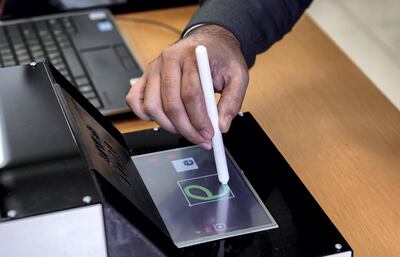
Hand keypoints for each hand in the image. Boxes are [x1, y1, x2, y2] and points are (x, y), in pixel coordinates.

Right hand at [126, 25, 248, 148]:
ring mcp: (153, 69)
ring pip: (152, 107)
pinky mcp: (144, 78)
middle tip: (201, 139)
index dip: (200, 119)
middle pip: (171, 104)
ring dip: (170, 126)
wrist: (208, 43)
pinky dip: (147, 116)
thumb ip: (232, 101)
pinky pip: (135, 101)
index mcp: (191, 56)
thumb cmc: (220, 57)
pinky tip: (165, 119)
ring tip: (187, 129)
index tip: (209, 133)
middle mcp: (168, 60)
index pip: (191, 94)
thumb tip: (222, 125)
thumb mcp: (238, 75)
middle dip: (187, 128)